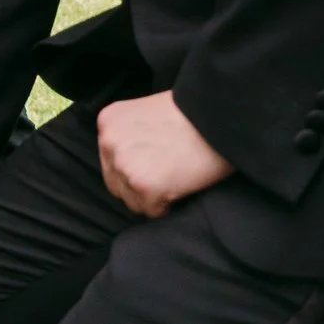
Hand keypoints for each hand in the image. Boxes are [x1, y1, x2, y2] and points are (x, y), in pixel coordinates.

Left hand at [96, 91, 232, 217]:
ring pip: (131, 201)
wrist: (216, 118)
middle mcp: (109, 143)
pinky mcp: (145, 187)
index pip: (109, 161)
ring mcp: (125, 166)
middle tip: (164, 179)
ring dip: (151, 199)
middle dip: (138, 187)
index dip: (133, 168)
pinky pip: (151, 211)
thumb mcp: (144, 112)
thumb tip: (129, 159)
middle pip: (116, 184)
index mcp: (107, 123)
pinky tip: (179, 190)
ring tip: (172, 183)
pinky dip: (166, 207)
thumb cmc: (189, 114)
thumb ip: (128, 135)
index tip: (151, 166)